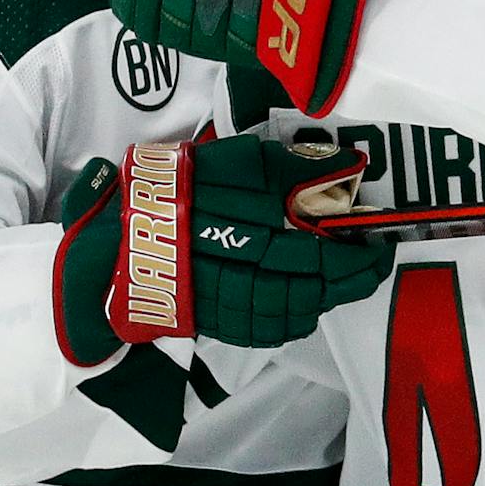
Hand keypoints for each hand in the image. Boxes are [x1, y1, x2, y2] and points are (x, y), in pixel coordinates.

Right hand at [53, 135, 389, 356]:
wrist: (109, 235)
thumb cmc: (177, 187)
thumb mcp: (233, 159)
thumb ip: (290, 164)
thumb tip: (351, 163)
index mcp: (229, 210)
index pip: (303, 235)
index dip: (344, 245)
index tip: (374, 241)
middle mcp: (221, 251)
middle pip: (297, 273)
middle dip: (343, 275)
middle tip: (375, 268)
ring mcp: (209, 287)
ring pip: (279, 303)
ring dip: (323, 300)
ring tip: (352, 288)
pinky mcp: (200, 314)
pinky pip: (252, 326)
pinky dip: (286, 323)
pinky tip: (308, 313)